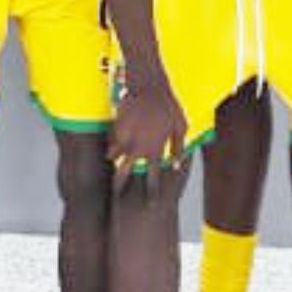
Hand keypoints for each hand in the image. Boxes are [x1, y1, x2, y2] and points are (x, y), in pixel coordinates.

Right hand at [108, 72, 188, 193]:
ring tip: (113, 158)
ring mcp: (123, 137)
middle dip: (118, 186)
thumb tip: (176, 165)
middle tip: (116, 195)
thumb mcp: (181, 127)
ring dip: (113, 158)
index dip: (150, 193)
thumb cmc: (169, 106)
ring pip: (112, 156)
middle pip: (122, 174)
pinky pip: (110, 139)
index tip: (150, 205)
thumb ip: (178, 148)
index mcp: (155, 150)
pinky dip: (112, 141)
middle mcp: (137, 148)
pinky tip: (115, 139)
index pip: (152, 178)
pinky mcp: (114, 126)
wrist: (149, 86)